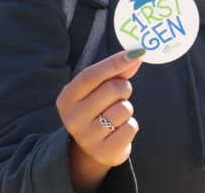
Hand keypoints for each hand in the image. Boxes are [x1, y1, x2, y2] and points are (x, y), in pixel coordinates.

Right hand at [56, 49, 144, 188]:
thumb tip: (137, 55)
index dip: (115, 62)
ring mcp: (87, 137)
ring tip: (116, 115)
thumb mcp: (99, 89)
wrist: (92, 148)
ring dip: (127, 108)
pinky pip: (130, 128)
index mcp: (67, 97)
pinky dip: (130, 126)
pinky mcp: (104, 152)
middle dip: (123, 88)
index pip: (91, 75)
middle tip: (119, 95)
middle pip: (112, 89)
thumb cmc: (98, 109)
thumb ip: (117, 72)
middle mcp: (72, 118)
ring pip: (124, 109)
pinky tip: (118, 130)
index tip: (137, 52)